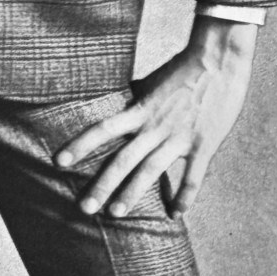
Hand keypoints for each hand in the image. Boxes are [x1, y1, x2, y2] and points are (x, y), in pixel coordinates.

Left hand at [55, 15, 257, 218]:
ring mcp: (179, 137)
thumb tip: (117, 99)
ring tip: (115, 214)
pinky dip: (184, 197)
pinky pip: (193, 178)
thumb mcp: (151, 82)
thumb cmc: (182, 68)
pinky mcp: (204, 145)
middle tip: (84, 208)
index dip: (80, 145)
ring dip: (132, 194)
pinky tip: (175, 215)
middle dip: (102, 184)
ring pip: (151, 171)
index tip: (59, 162)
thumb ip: (135, 97)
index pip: (102, 129)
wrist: (217, 60)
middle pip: (122, 159)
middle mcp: (154, 126)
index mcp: (139, 109)